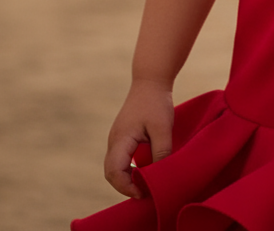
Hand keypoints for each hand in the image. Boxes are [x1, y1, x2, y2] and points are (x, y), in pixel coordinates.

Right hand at [104, 79, 174, 198]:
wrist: (151, 80)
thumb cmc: (156, 102)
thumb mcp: (163, 128)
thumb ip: (161, 152)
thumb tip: (159, 175)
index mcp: (120, 139)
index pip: (114, 172)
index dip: (126, 187)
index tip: (144, 193)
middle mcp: (114, 141)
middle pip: (111, 173)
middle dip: (125, 187)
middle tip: (145, 193)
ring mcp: (117, 139)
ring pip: (115, 167)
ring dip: (127, 179)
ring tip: (146, 185)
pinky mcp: (123, 137)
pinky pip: (121, 159)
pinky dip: (129, 170)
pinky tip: (144, 171)